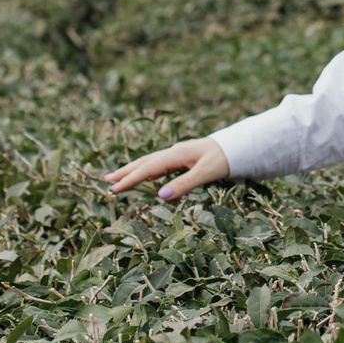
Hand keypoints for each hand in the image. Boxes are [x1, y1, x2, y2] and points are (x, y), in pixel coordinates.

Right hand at [102, 138, 231, 201]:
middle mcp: (173, 152)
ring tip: (118, 178)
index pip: (148, 168)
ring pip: (150, 162)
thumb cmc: (223, 159)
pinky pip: (159, 165)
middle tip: (106, 180)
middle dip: (125, 172)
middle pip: (144, 162)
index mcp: (176, 155)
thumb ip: (184, 184)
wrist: (237, 146)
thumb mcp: (206, 174)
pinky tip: (145, 177)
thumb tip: (160, 196)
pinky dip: (147, 170)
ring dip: (134, 170)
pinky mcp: (182, 158)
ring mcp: (177, 154)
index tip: (114, 188)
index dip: (130, 179)